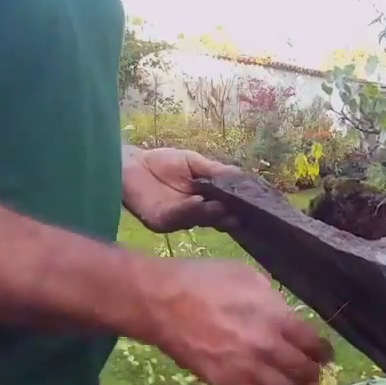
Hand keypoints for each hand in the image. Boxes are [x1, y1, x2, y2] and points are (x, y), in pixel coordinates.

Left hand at [122, 146, 239, 232]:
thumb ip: (216, 172)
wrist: (129, 164)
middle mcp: (194, 215)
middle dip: (229, 214)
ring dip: (211, 213)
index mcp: (205, 203)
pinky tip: (199, 201)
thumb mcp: (194, 163)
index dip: (240, 208)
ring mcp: (178, 221)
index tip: (256, 206)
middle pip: (216, 219)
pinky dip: (190, 209)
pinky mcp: (160, 222)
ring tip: (221, 206)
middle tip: (243, 212)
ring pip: (199, 220)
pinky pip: (178, 217)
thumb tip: (244, 177)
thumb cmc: (162, 163)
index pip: (227, 209)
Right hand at [141, 258, 333, 384]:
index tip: (325, 355)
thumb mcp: (248, 276)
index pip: (313, 344)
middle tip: (314, 375)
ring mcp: (247, 368)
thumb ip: (272, 300)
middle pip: (303, 371)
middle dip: (313, 375)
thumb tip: (283, 314)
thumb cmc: (204, 280)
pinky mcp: (225, 383)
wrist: (162, 303)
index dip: (323, 352)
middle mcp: (268, 347)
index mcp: (277, 317)